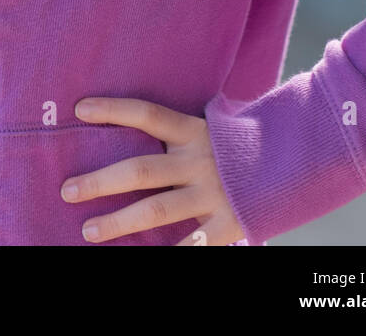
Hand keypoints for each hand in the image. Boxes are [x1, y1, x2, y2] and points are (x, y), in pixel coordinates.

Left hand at [61, 96, 245, 245]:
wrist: (297, 161)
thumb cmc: (243, 144)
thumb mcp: (213, 128)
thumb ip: (179, 133)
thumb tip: (135, 125)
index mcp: (194, 131)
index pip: (146, 115)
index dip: (113, 110)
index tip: (79, 109)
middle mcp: (199, 161)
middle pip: (140, 170)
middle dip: (100, 181)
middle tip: (67, 191)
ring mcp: (212, 194)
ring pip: (156, 210)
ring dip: (118, 222)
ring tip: (89, 231)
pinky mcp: (227, 223)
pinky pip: (191, 244)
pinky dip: (168, 252)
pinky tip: (141, 257)